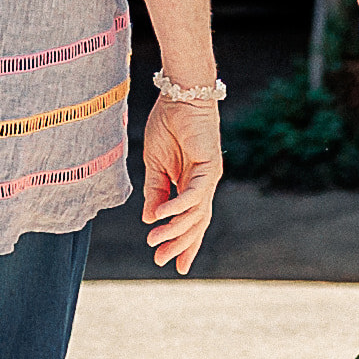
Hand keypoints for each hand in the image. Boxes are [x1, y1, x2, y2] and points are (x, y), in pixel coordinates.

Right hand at [140, 91, 221, 271]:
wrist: (179, 94)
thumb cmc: (168, 125)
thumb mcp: (154, 165)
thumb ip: (154, 192)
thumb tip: (148, 219)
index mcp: (191, 185)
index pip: (191, 220)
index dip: (183, 243)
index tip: (171, 264)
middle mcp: (204, 184)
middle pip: (196, 223)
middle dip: (179, 244)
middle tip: (161, 261)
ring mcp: (209, 176)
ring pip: (195, 212)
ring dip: (174, 228)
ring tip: (154, 240)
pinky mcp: (209, 165)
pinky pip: (194, 193)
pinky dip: (177, 206)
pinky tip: (160, 216)